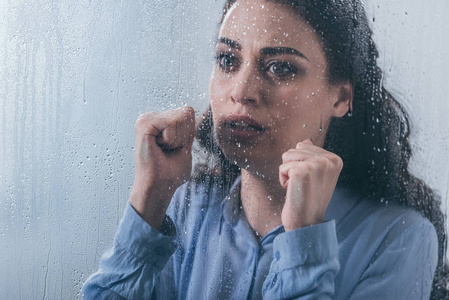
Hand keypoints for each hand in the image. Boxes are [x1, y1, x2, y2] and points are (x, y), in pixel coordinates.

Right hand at [130, 106, 194, 228]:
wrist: (159, 186)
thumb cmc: (170, 171)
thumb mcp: (185, 145)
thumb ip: (187, 127)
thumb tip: (189, 109)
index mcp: (159, 121)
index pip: (188, 112)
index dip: (188, 133)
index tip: (174, 148)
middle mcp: (150, 117)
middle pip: (186, 112)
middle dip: (184, 136)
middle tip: (167, 151)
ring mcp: (145, 119)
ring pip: (180, 117)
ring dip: (177, 139)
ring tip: (162, 150)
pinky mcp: (144, 124)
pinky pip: (171, 123)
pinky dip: (171, 140)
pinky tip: (158, 148)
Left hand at [279, 139, 342, 230]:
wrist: (307, 223)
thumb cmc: (308, 199)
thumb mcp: (315, 175)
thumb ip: (312, 156)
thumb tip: (306, 140)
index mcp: (335, 159)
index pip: (304, 146)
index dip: (300, 164)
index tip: (310, 181)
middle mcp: (329, 160)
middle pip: (294, 149)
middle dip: (292, 167)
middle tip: (303, 185)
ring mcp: (317, 165)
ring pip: (287, 156)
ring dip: (288, 173)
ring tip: (299, 187)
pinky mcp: (303, 171)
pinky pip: (282, 168)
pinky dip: (283, 180)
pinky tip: (294, 191)